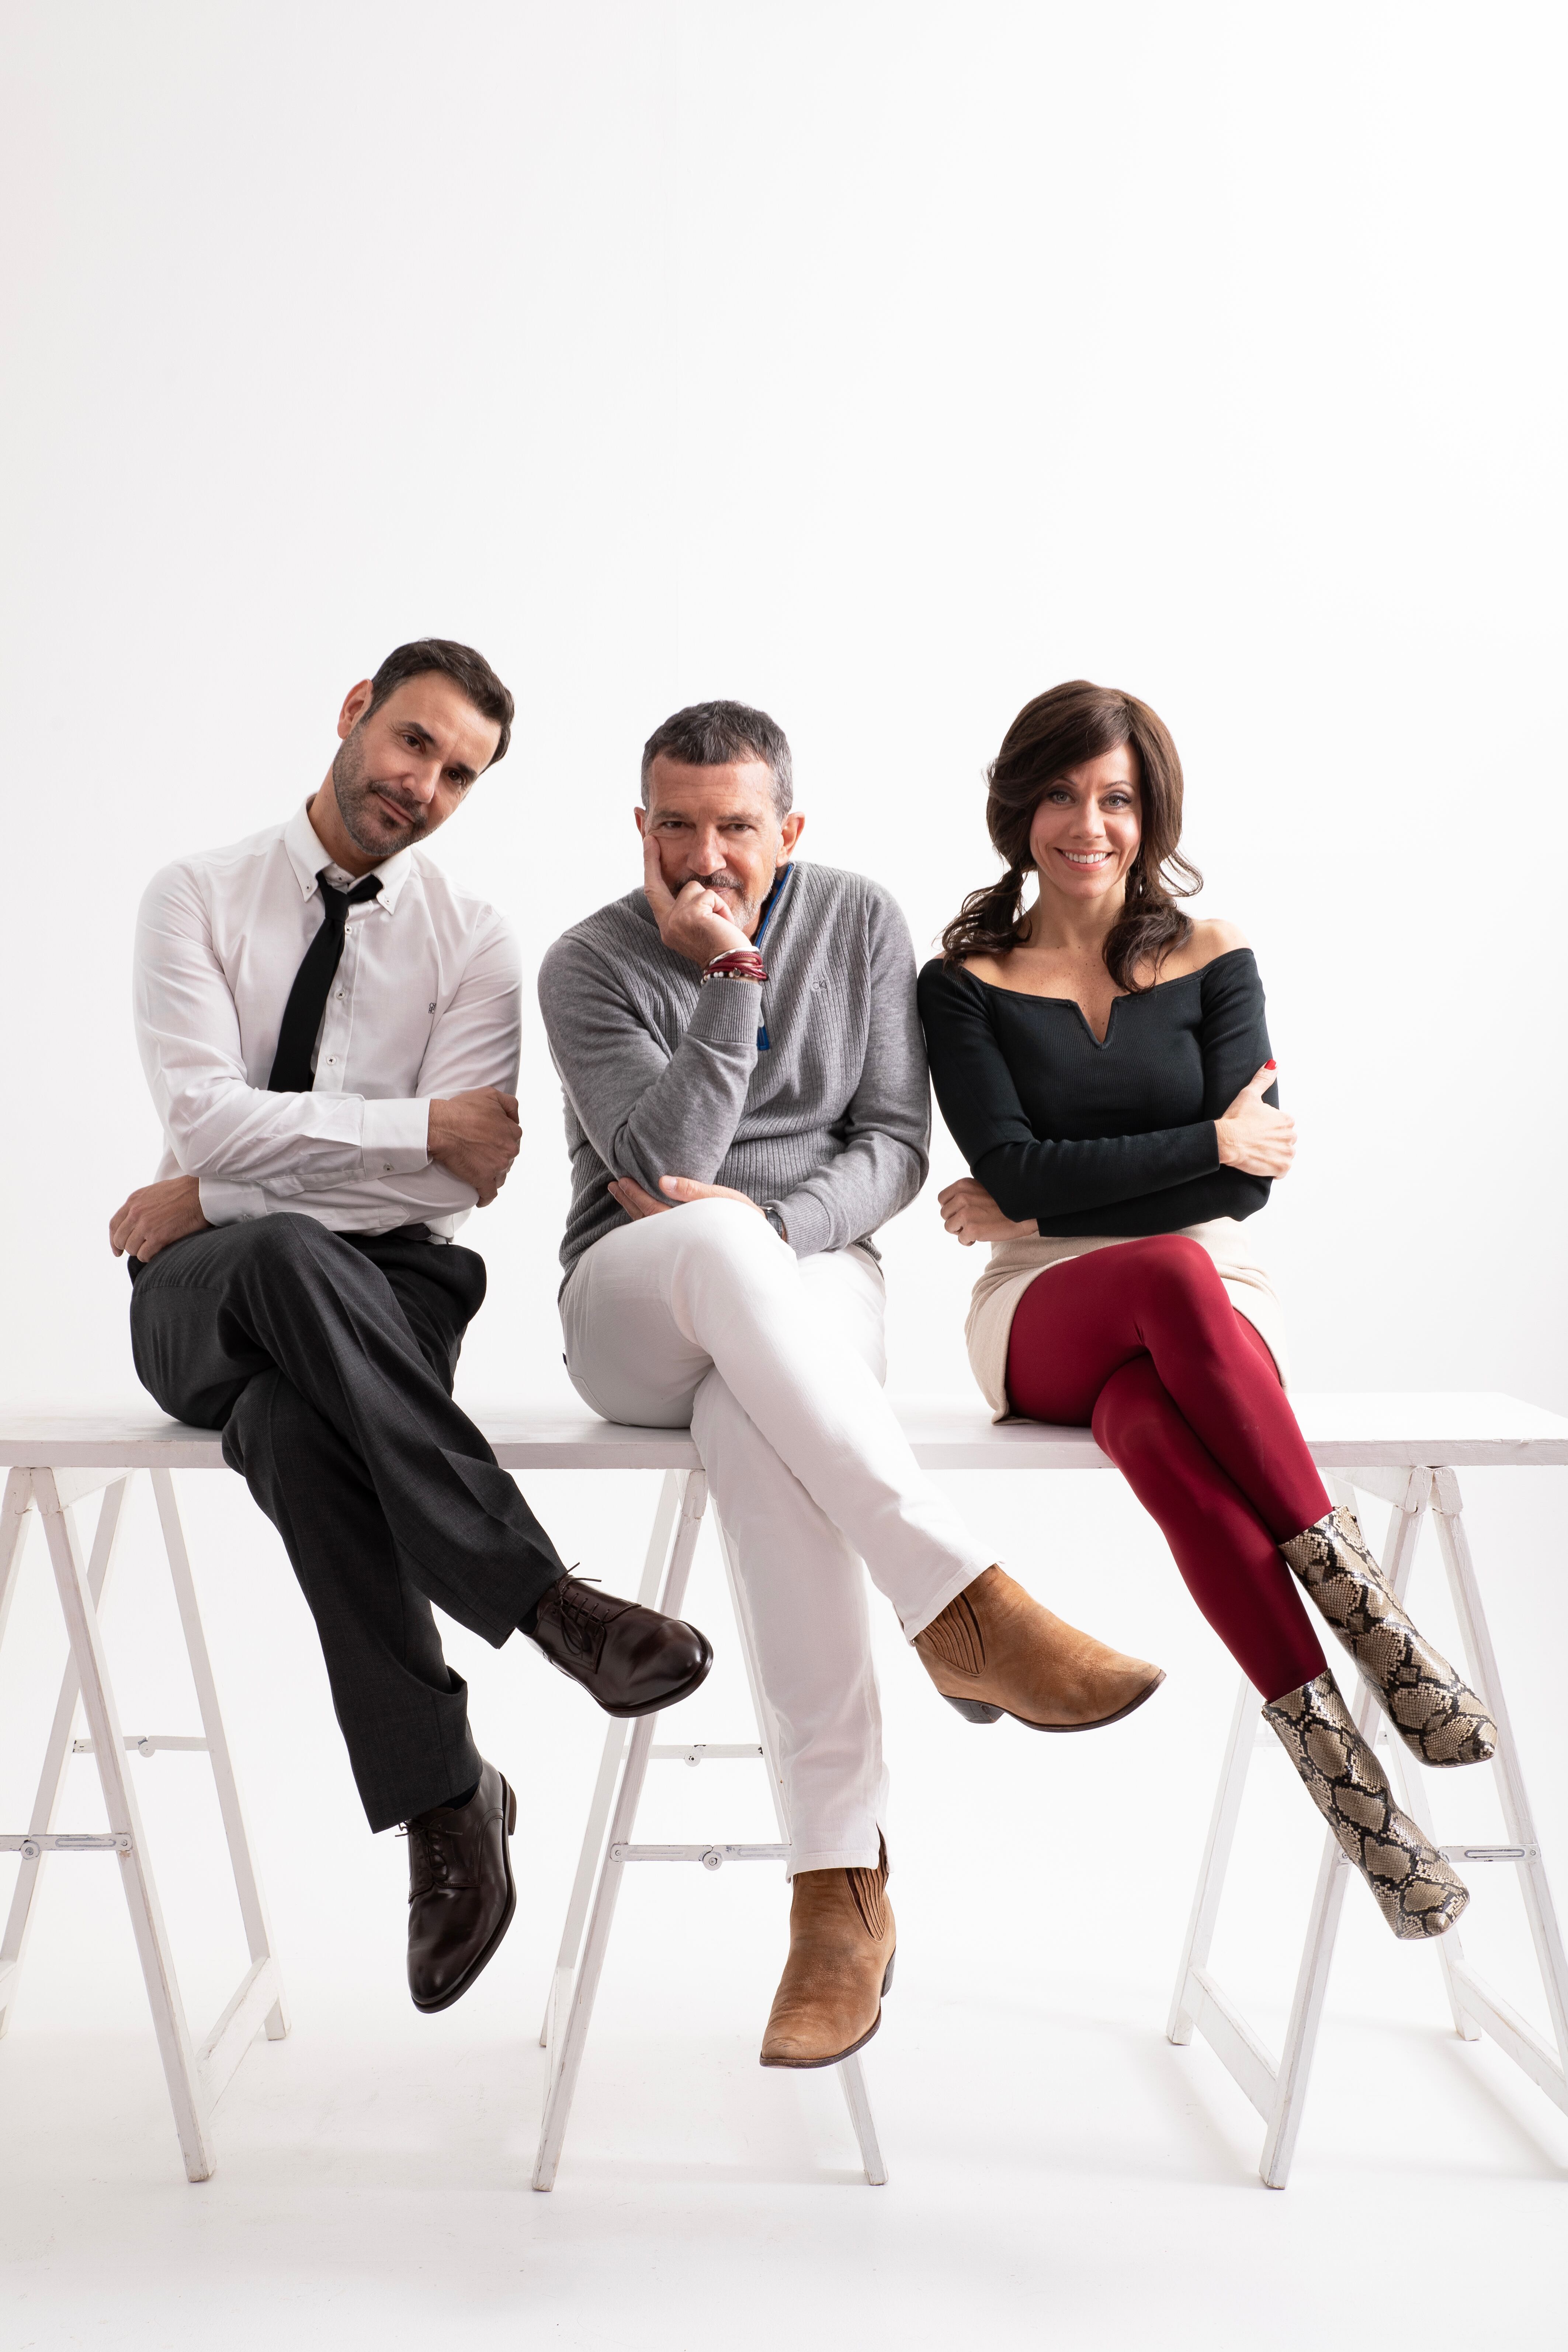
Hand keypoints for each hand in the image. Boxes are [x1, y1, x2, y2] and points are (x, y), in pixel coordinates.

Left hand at [109, 1175, 209, 1261]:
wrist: (201, 1194)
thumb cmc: (183, 1193)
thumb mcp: (154, 1192)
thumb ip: (141, 1206)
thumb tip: (134, 1223)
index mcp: (133, 1201)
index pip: (114, 1225)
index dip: (113, 1241)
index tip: (117, 1251)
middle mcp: (136, 1213)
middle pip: (120, 1239)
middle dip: (128, 1247)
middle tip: (140, 1249)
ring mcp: (146, 1225)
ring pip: (132, 1249)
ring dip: (141, 1252)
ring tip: (154, 1248)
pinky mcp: (158, 1237)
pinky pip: (144, 1255)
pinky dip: (150, 1257)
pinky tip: (159, 1252)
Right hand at [427, 1087, 520, 1205]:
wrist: (442, 1126)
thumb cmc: (462, 1109)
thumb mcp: (491, 1094)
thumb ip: (510, 1104)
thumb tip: (515, 1119)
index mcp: (512, 1132)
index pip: (512, 1139)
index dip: (501, 1139)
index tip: (490, 1140)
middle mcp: (509, 1150)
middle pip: (507, 1157)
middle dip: (497, 1156)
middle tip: (481, 1152)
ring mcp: (497, 1166)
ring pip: (500, 1175)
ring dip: (492, 1174)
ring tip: (479, 1170)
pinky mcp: (483, 1180)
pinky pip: (489, 1194)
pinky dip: (485, 1198)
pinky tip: (481, 1199)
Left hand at [607, 1173, 772, 1228]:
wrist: (762, 1241)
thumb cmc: (743, 1218)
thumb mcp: (722, 1198)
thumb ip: (693, 1190)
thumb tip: (662, 1181)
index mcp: (685, 1225)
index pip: (651, 1209)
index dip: (635, 1195)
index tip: (621, 1181)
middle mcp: (679, 1238)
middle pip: (644, 1220)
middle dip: (628, 1202)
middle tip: (614, 1186)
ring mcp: (681, 1244)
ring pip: (649, 1228)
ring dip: (634, 1210)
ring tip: (621, 1195)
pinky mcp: (686, 1243)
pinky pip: (658, 1233)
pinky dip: (645, 1220)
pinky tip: (640, 1212)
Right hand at [641, 833, 753, 966]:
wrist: (733, 966)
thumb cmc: (725, 948)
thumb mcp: (703, 926)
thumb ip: (692, 908)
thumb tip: (692, 886)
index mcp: (668, 928)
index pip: (654, 894)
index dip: (650, 869)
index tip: (649, 845)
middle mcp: (667, 925)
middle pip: (655, 885)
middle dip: (650, 859)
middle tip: (651, 837)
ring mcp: (676, 920)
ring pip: (694, 888)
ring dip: (713, 901)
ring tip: (720, 922)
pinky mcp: (690, 915)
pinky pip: (709, 895)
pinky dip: (721, 907)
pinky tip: (724, 924)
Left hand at [937, 1177, 1034, 1245]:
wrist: (1025, 1212)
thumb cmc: (1005, 1201)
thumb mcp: (982, 1187)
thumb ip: (966, 1193)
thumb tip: (953, 1204)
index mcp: (963, 1185)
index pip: (942, 1199)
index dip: (950, 1208)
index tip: (962, 1212)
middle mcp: (961, 1197)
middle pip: (944, 1214)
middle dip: (955, 1220)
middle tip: (972, 1222)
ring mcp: (966, 1214)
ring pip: (949, 1227)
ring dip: (961, 1231)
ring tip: (976, 1228)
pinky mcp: (972, 1229)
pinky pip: (961, 1240)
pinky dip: (970, 1241)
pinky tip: (982, 1235)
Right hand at [1216, 1063, 1295, 1176]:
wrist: (1226, 1141)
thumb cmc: (1236, 1118)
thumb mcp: (1249, 1094)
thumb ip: (1263, 1079)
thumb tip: (1273, 1064)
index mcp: (1286, 1119)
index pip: (1283, 1124)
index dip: (1268, 1127)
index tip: (1256, 1129)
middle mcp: (1291, 1136)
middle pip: (1285, 1140)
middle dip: (1273, 1141)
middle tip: (1255, 1141)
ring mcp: (1286, 1153)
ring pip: (1284, 1154)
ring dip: (1274, 1154)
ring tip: (1258, 1152)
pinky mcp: (1281, 1168)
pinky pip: (1282, 1171)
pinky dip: (1274, 1169)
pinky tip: (1262, 1163)